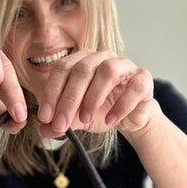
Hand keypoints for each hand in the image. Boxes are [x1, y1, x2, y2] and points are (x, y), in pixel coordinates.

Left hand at [37, 50, 153, 136]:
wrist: (130, 117)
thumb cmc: (101, 111)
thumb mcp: (76, 119)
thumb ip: (60, 122)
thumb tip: (44, 130)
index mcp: (82, 61)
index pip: (62, 68)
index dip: (52, 92)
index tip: (45, 117)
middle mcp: (102, 57)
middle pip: (82, 70)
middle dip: (69, 100)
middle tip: (61, 124)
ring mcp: (125, 65)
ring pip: (108, 71)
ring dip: (93, 98)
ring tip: (85, 120)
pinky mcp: (143, 78)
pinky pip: (134, 86)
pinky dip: (121, 105)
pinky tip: (111, 120)